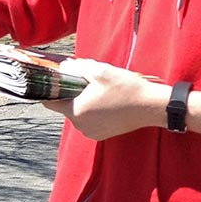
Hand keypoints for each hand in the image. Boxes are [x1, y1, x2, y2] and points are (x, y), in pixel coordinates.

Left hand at [42, 58, 169, 140]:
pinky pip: (89, 120)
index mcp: (76, 111)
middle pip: (66, 106)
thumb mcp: (100, 71)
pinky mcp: (102, 135)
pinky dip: (93, 111)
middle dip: (72, 93)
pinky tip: (107, 101)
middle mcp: (80, 126)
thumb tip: (63, 67)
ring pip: (78, 113)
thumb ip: (76, 68)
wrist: (150, 106)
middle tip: (87, 82)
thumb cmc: (126, 88)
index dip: (50, 90)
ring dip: (83, 102)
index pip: (50, 102)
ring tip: (100, 91)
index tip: (55, 80)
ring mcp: (91, 132)